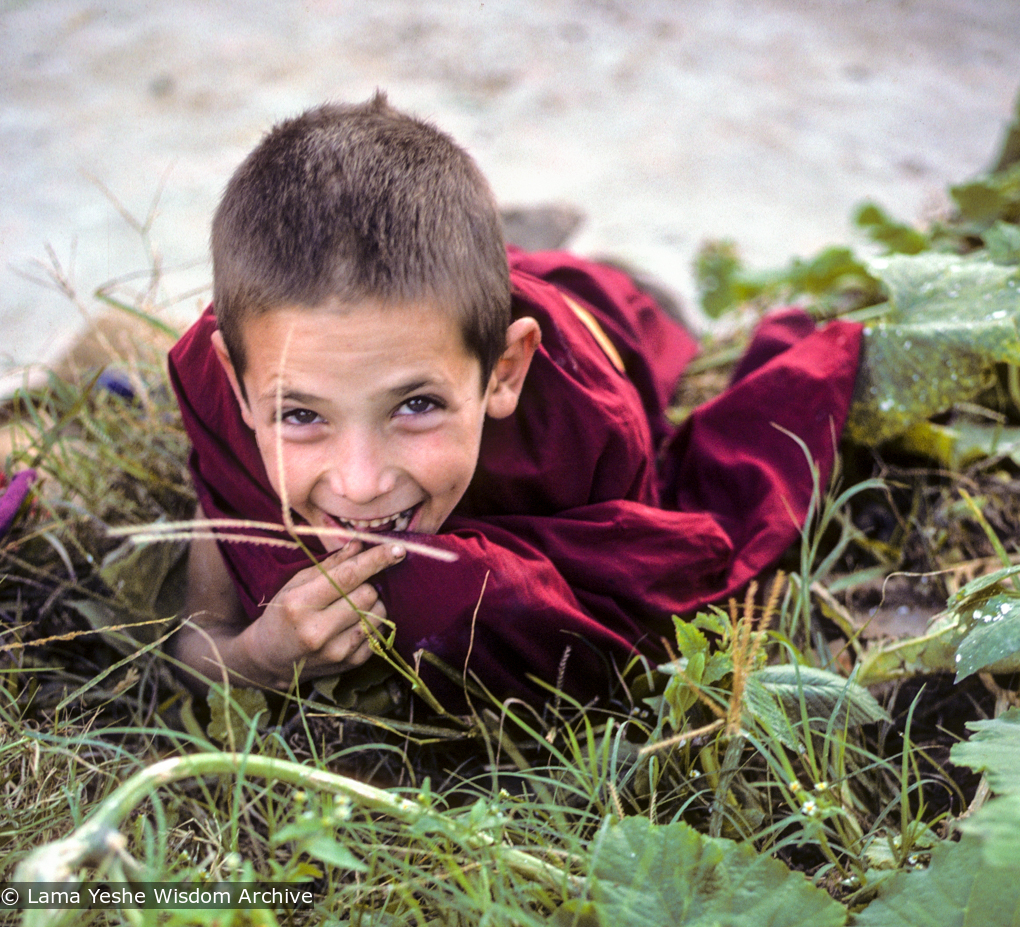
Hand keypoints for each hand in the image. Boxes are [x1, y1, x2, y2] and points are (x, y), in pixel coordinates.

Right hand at [242, 540, 404, 686]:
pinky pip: (379, 632)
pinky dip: (371, 622)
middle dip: (366, 584)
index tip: (399, 549)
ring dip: (371, 604)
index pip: (348, 576)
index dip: (376, 559)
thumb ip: (331, 564)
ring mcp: (336, 651)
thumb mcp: (297, 583)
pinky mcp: (351, 663)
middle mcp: (318, 631)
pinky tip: (352, 623)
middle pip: (368, 594)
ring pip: (378, 613)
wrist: (270, 659)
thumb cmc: (284, 613)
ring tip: (350, 606)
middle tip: (351, 587)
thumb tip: (360, 544)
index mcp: (300, 604)